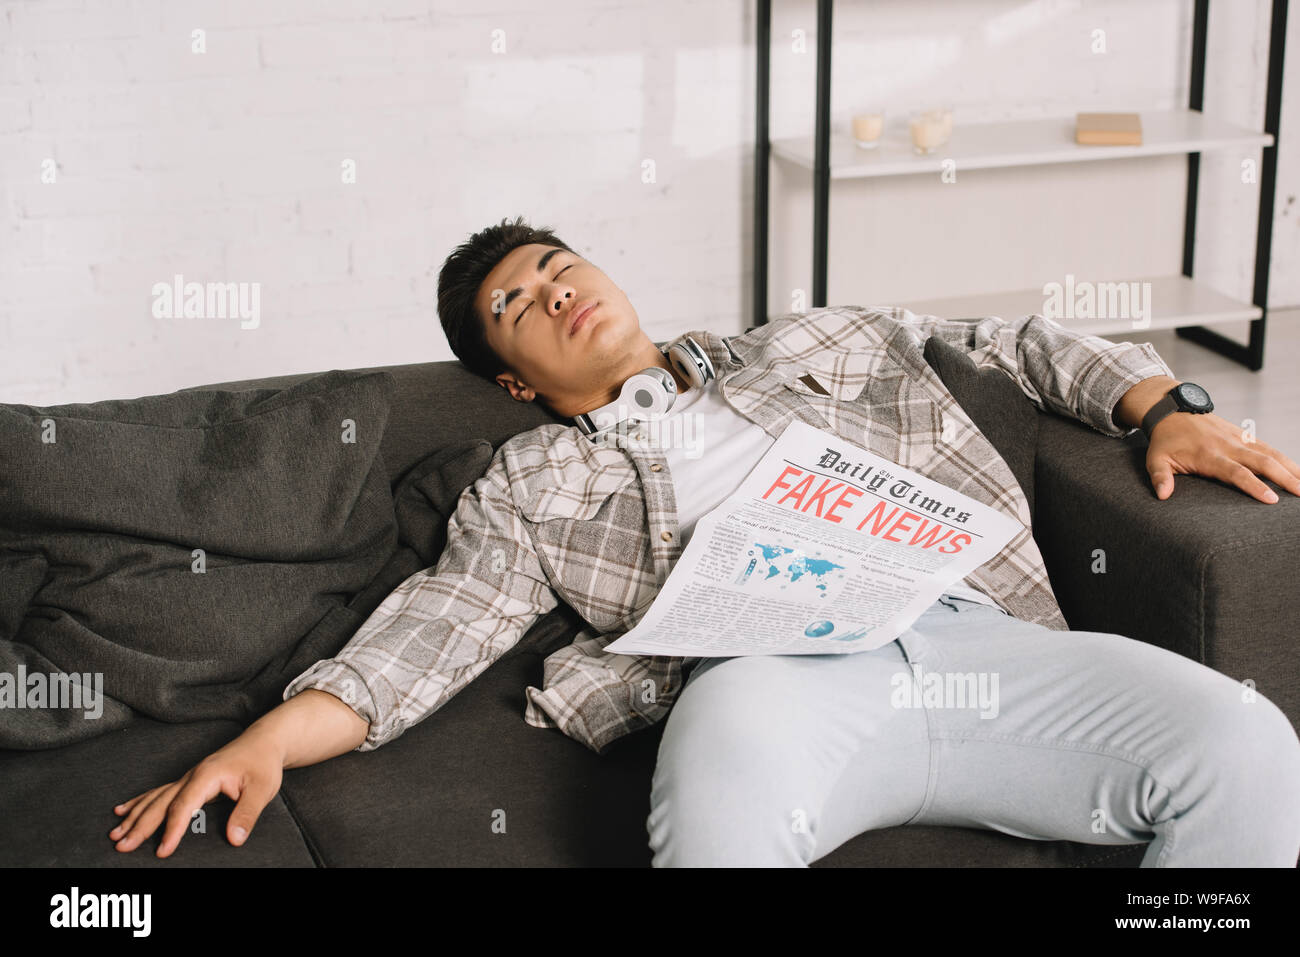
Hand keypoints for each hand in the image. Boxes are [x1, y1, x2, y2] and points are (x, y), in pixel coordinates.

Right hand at [110, 729, 284, 857]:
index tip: (162, 851)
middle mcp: (191, 776)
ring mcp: (188, 777)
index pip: (183, 806)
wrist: (263, 742)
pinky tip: (123, 810)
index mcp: (206, 776)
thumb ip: (247, 813)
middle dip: (140, 825)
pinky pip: (159, 793)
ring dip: (134, 816)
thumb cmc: (263, 763)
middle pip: (161, 803)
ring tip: (115, 834)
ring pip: (155, 798)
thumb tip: (234, 839)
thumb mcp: (263, 788)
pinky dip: (140, 803)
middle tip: (122, 846)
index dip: (172, 830)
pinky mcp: (189, 780)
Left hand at [1146, 412, 1299, 502]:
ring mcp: (1239, 439)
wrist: (1172, 410)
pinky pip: (1268, 447)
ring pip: (1271, 453)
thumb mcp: (1155, 459)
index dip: (1255, 486)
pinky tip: (1297, 471)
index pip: (1237, 473)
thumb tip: (1162, 496)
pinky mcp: (1244, 435)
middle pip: (1263, 462)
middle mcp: (1229, 446)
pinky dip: (1285, 458)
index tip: (1272, 499)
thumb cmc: (1165, 440)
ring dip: (1291, 468)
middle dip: (1285, 478)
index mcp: (1209, 455)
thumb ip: (1160, 477)